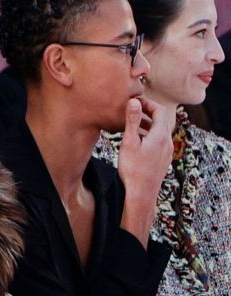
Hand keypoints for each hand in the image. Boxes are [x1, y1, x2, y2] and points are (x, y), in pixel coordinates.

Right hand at [117, 97, 173, 245]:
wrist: (142, 193)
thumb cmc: (133, 169)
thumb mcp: (129, 142)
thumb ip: (132, 121)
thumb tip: (134, 101)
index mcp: (160, 135)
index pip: (159, 110)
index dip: (148, 104)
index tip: (135, 102)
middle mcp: (167, 141)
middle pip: (161, 121)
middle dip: (147, 114)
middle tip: (133, 112)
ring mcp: (167, 152)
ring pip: (159, 132)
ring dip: (147, 126)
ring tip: (132, 127)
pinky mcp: (163, 160)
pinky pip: (159, 143)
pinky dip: (149, 137)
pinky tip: (137, 144)